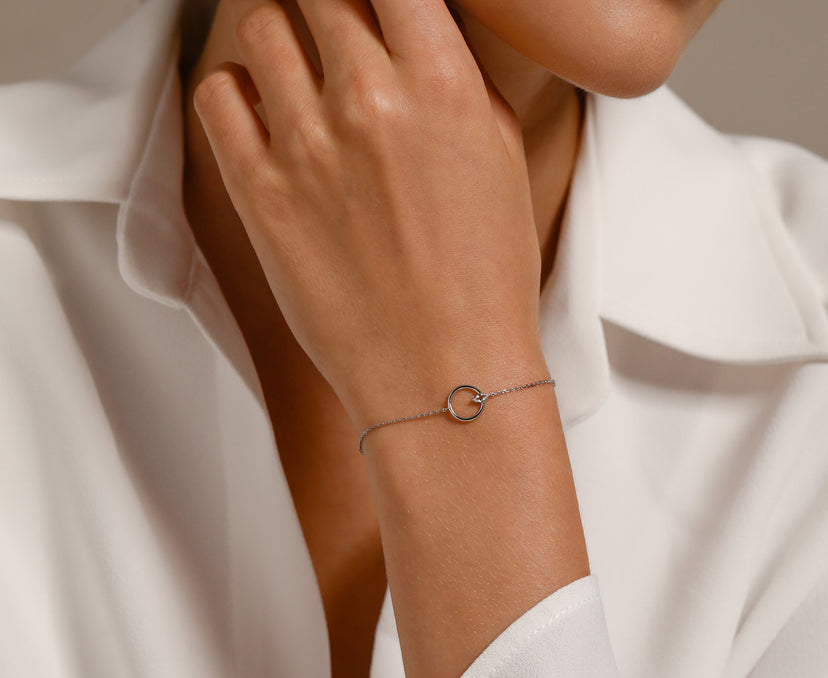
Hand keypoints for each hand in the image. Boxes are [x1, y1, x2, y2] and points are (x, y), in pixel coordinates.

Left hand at [194, 0, 545, 429]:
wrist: (444, 370)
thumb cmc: (482, 281)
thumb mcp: (499, 160)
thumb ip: (451, 83)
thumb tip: (411, 40)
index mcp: (442, 85)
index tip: (369, 2)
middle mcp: (370, 102)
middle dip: (325, 3)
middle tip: (331, 30)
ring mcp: (307, 147)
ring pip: (260, 24)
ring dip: (278, 35)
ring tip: (296, 71)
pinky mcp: (258, 194)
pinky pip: (218, 95)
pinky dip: (235, 89)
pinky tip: (263, 114)